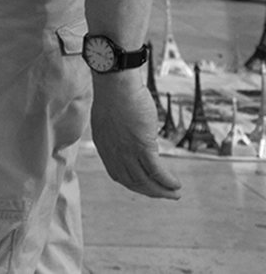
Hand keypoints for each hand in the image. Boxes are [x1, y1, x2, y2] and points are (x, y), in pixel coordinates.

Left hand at [90, 74, 181, 199]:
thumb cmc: (114, 94)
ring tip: (175, 194)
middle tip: (166, 196)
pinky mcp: (141, 145)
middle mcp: (113, 153)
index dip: (134, 184)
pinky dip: (167, 181)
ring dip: (161, 191)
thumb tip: (128, 134)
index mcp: (104, 146)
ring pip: (144, 181)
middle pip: (132, 181)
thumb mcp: (110, 118)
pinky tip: (176, 184)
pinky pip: (156, 171)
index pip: (118, 174)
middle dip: (151, 192)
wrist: (115, 84)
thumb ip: (116, 131)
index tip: (147, 187)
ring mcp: (127, 151)